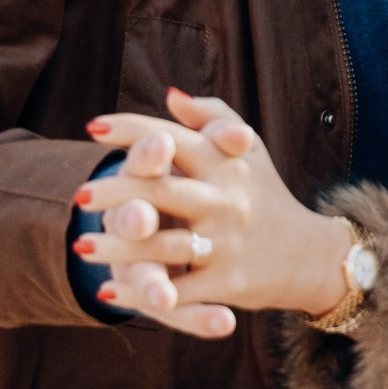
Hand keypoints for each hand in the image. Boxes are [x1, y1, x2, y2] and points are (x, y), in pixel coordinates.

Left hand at [73, 92, 353, 330]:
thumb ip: (210, 118)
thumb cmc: (266, 196)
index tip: (92, 127)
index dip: (132, 130)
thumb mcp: (248, 151)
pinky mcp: (229, 283)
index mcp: (226, 163)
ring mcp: (227, 243)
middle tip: (77, 198)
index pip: (173, 137)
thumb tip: (170, 94)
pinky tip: (108, 292)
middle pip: (161, 190)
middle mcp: (226, 199)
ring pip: (163, 245)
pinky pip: (178, 291)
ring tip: (80, 247)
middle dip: (115, 193)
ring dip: (117, 249)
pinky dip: (140, 294)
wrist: (310, 255)